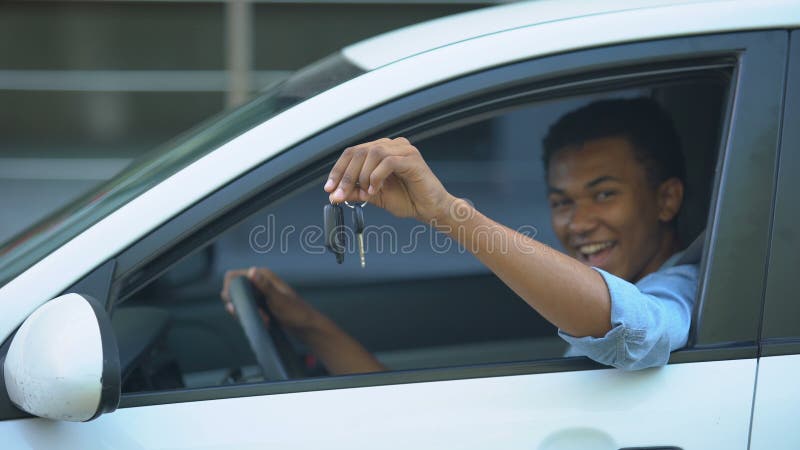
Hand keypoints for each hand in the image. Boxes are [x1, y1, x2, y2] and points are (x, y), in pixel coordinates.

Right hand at [220, 267, 321, 337]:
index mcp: (262, 275)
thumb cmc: (296, 312)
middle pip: (234, 291)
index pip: (232, 276)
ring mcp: (259, 294)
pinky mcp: (260, 305)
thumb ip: (265, 286)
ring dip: (246, 313)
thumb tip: (252, 271)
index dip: (230, 289)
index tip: (236, 304)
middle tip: (256, 314)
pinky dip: (251, 317)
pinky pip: (246, 309)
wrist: (307, 327)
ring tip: (264, 319)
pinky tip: (265, 322)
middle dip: (240, 305)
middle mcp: (259, 282)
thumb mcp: (279, 300)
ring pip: (239, 302)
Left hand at [324, 137, 454, 222]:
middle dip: (346, 175)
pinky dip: (377, 176)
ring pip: (372, 153)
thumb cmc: (408, 200)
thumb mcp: (374, 196)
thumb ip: (356, 192)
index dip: (338, 170)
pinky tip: (375, 189)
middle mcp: (392, 145)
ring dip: (363, 176)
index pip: (353, 153)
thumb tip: (334, 195)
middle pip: (360, 151)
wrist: (430, 209)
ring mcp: (403, 150)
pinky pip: (388, 161)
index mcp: (382, 151)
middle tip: (339, 194)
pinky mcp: (412, 158)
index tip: (329, 188)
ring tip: (366, 193)